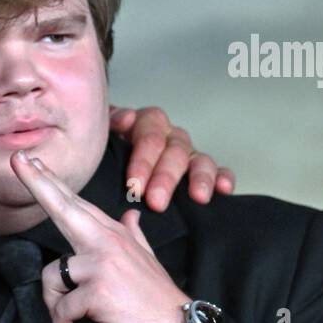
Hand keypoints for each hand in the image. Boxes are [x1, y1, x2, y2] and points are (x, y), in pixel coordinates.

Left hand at [11, 150, 189, 322]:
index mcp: (115, 234)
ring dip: (53, 304)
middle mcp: (108, 241)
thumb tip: (131, 214)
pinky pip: (61, 308)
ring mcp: (103, 264)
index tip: (30, 160)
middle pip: (63, 208)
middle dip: (37, 182)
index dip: (51, 182)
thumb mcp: (147, 260)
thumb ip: (133, 235)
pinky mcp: (98, 291)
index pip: (77, 203)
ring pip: (51, 275)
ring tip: (66, 322)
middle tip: (16, 159)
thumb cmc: (158, 302)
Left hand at [108, 104, 234, 209]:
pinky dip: (222, 178)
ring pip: (199, 158)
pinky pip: (217, 170)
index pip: (149, 135)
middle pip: (174, 150)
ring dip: (199, 178)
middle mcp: (168, 136)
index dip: (143, 160)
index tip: (134, 186)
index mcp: (143, 124)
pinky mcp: (199, 170)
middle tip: (156, 202)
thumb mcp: (98, 134)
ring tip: (198, 197)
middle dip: (166, 177)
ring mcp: (186, 152)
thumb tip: (125, 120)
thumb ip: (108, 124)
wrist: (103, 157)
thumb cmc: (101, 149)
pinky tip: (224, 190)